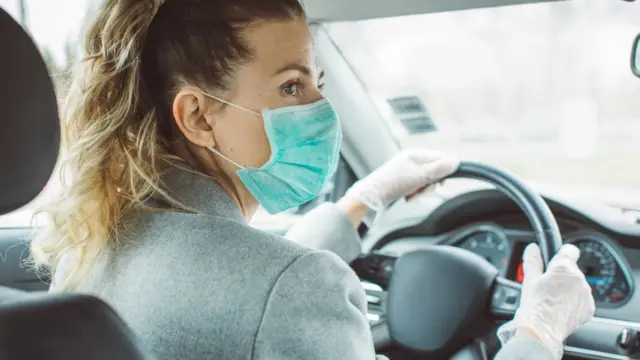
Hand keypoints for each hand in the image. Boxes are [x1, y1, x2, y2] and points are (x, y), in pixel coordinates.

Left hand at [343, 149, 458, 211]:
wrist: (371, 196)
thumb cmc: (393, 183)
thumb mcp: (419, 176)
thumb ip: (438, 169)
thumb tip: (456, 161)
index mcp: (415, 154)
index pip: (439, 158)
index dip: (444, 171)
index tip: (442, 183)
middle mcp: (411, 160)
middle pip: (433, 170)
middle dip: (430, 183)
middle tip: (422, 190)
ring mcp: (406, 171)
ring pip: (425, 180)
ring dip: (422, 190)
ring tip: (411, 195)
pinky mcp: (402, 181)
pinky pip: (416, 186)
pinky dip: (414, 193)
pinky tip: (407, 197)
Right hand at [497, 243, 594, 359]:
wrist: (543, 330)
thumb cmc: (535, 305)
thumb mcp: (529, 279)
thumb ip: (532, 260)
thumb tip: (533, 249)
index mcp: (564, 268)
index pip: (570, 250)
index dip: (561, 254)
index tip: (555, 260)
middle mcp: (579, 279)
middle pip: (572, 270)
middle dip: (562, 276)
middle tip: (548, 286)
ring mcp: (586, 294)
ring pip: (577, 285)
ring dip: (568, 289)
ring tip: (553, 299)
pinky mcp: (589, 308)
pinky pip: (582, 299)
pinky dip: (574, 302)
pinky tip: (561, 308)